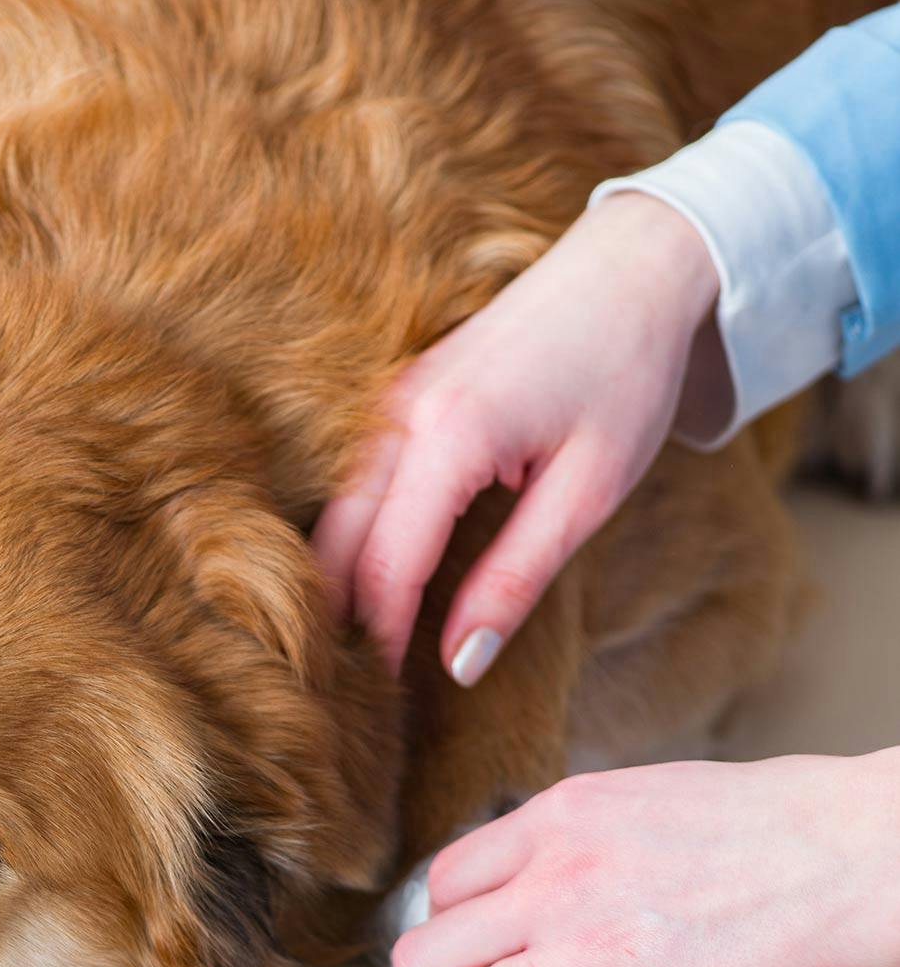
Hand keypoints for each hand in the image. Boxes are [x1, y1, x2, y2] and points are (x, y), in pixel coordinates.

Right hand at [313, 193, 720, 681]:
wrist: (632, 267)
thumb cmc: (625, 376)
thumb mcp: (587, 492)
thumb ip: (515, 581)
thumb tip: (461, 663)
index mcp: (449, 438)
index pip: (388, 565)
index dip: (381, 638)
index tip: (382, 700)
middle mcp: (400, 418)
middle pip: (338, 542)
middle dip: (342, 617)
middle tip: (353, 687)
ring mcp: (390, 402)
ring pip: (334, 513)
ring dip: (340, 579)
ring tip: (358, 644)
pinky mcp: (398, 398)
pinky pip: (354, 483)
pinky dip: (354, 539)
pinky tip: (372, 579)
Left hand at [390, 749, 899, 966]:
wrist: (852, 858)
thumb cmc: (769, 825)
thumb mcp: (636, 798)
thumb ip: (570, 839)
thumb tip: (533, 878)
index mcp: (553, 822)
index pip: (444, 883)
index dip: (454, 924)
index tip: (477, 947)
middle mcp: (551, 885)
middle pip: (427, 958)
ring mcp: (586, 956)